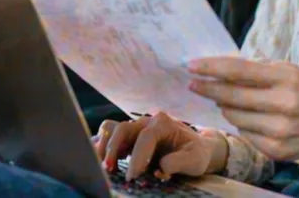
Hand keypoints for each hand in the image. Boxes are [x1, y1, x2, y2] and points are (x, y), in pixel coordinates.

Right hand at [92, 112, 228, 180]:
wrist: (196, 148)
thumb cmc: (196, 153)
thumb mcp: (195, 159)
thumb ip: (179, 162)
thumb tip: (160, 167)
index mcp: (163, 123)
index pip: (145, 137)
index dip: (137, 156)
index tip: (133, 175)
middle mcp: (146, 122)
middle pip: (122, 128)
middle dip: (114, 149)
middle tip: (110, 169)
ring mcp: (136, 128)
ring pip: (112, 129)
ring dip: (105, 146)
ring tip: (102, 165)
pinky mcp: (129, 138)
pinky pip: (110, 135)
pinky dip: (104, 146)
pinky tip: (101, 161)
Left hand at [187, 57, 298, 161]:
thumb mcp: (290, 71)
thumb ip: (256, 69)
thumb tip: (218, 68)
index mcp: (288, 78)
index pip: (239, 71)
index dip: (211, 68)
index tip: (191, 65)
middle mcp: (285, 105)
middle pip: (231, 96)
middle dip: (207, 89)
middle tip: (193, 83)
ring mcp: (280, 131)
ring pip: (234, 117)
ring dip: (226, 107)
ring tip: (233, 100)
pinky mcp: (276, 150)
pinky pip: (244, 133)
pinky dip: (242, 124)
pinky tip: (253, 118)